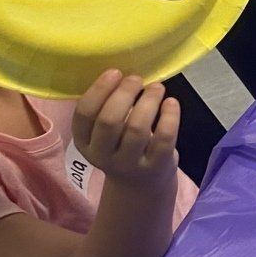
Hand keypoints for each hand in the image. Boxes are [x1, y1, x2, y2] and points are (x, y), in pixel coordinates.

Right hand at [73, 70, 179, 188]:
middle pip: (110, 120)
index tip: (115, 72)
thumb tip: (122, 74)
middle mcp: (102, 156)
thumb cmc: (121, 145)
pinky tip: (171, 102)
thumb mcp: (105, 132)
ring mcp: (129, 164)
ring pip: (137, 128)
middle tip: (136, 79)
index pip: (84, 115)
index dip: (99, 90)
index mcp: (84, 142)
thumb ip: (107, 107)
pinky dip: (169, 117)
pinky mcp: (156, 166)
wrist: (140, 184)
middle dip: (125, 93)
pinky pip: (163, 138)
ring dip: (149, 101)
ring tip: (157, 87)